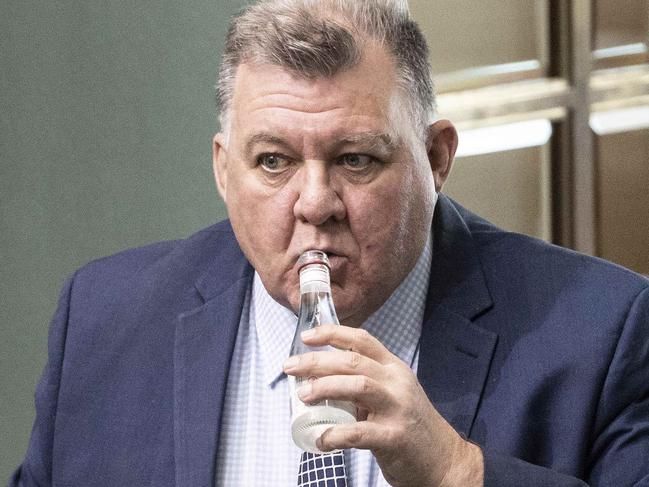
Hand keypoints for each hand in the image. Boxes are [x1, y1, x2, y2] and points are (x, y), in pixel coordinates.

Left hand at [283, 324, 482, 486]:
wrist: (443, 459)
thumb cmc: (410, 424)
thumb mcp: (393, 393)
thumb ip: (364, 382)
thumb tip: (320, 379)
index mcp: (394, 368)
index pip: (362, 340)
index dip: (332, 333)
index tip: (306, 336)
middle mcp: (396, 382)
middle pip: (352, 360)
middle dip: (316, 361)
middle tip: (290, 367)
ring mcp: (397, 408)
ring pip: (358, 386)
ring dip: (325, 388)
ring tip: (303, 396)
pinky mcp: (395, 437)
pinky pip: (359, 432)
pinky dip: (335, 434)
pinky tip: (321, 439)